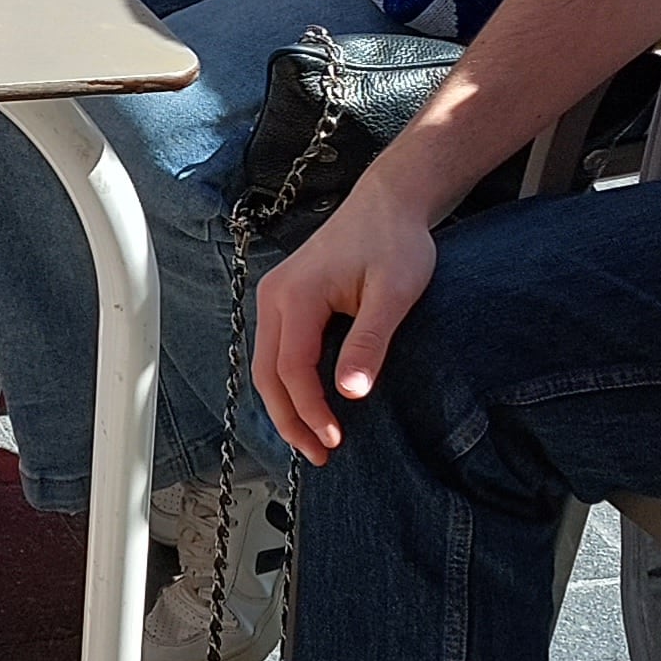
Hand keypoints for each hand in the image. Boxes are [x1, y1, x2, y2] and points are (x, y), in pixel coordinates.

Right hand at [249, 166, 439, 464]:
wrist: (389, 204)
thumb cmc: (395, 242)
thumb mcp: (394, 293)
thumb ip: (370, 340)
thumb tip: (351, 392)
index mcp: (297, 295)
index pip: (291, 369)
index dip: (310, 411)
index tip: (335, 441)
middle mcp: (275, 296)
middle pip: (267, 375)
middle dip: (290, 421)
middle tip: (320, 456)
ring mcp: (275, 297)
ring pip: (266, 366)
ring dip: (286, 407)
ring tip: (316, 441)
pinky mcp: (284, 301)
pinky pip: (275, 352)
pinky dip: (288, 385)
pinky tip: (311, 406)